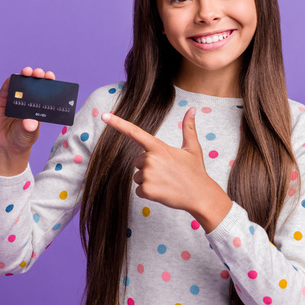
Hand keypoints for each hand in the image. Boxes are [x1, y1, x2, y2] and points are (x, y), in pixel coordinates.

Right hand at [0, 67, 54, 175]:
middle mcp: (26, 100)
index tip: (50, 76)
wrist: (8, 147)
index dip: (47, 82)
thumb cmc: (23, 138)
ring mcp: (14, 100)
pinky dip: (8, 84)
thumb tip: (30, 122)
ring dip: (22, 76)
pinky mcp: (2, 102)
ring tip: (26, 72)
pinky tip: (11, 80)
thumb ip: (29, 127)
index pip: (44, 90)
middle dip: (35, 76)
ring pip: (18, 84)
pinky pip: (5, 91)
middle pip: (32, 84)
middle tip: (37, 73)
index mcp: (37, 105)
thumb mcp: (29, 133)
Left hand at [102, 107, 232, 230]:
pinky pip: (139, 190)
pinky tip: (163, 192)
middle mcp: (150, 158)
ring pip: (138, 177)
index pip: (134, 132)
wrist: (200, 195)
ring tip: (166, 183)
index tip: (104, 116)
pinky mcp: (146, 190)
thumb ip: (189, 128)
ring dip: (149, 181)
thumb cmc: (196, 171)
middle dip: (148, 168)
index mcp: (158, 147)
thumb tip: (192, 109)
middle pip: (137, 162)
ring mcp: (147, 174)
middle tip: (167, 173)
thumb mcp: (193, 148)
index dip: (118, 123)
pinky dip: (148, 193)